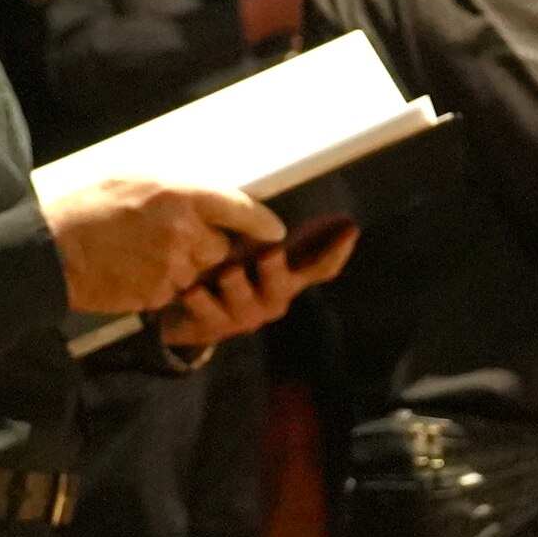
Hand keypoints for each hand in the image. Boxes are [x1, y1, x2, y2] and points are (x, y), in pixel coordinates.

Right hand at [43, 173, 269, 316]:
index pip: (238, 208)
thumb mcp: (132, 181)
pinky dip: (161, 285)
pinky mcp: (158, 294)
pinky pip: (174, 292)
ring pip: (197, 273)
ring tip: (144, 255)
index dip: (261, 222)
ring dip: (181, 267)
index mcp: (179, 196)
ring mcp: (171, 267)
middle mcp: (182, 232)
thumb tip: (203, 199)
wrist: (52, 253)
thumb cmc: (86, 209)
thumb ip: (174, 191)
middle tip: (175, 239)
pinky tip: (134, 272)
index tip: (275, 230)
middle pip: (219, 247)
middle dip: (206, 247)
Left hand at [157, 218, 356, 352]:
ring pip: (243, 298)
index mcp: (287, 277)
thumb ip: (266, 227)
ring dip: (236, 284)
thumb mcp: (250, 247)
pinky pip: (208, 313)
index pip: (320, 266)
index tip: (350, 228)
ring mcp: (244, 316)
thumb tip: (289, 208)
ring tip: (227, 272)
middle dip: (275, 270)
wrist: (186, 312)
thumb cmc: (228, 270)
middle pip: (282, 284)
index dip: (336, 250)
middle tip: (270, 254)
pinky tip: (193, 290)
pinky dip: (201, 300)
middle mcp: (273, 299)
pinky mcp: (214, 328)